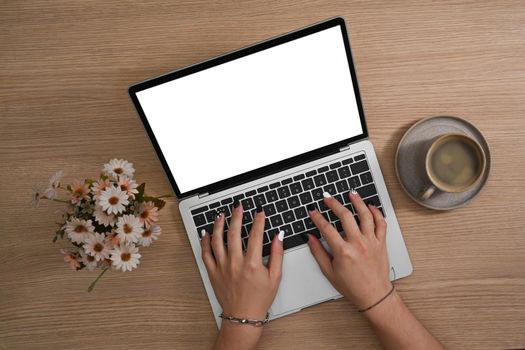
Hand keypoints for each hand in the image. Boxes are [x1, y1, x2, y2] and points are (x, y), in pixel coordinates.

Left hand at [201, 201, 283, 349]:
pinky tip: (207, 233)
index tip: (260, 212)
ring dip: (219, 225)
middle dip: (237, 216)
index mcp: (253, 264)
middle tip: (238, 206)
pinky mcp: (213, 272)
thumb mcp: (275, 277)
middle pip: (235, 233)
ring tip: (222, 215)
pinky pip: (206, 254)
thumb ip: (278, 255)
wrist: (243, 316)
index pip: (256, 235)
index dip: (259, 221)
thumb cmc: (259, 299)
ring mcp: (222, 267)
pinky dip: (205, 242)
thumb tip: (279, 237)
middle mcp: (236, 263)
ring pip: (218, 240)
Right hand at [307, 190, 391, 309]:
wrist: (374, 295)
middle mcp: (358, 244)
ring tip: (351, 193)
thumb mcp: (329, 272)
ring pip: (365, 215)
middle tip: (327, 197)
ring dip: (357, 202)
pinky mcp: (381, 243)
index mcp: (343, 251)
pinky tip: (370, 207)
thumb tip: (310, 238)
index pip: (327, 228)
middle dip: (334, 203)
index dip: (317, 217)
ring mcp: (371, 242)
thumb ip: (318, 252)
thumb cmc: (352, 287)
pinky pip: (381, 223)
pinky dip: (376, 213)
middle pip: (345, 216)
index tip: (313, 211)